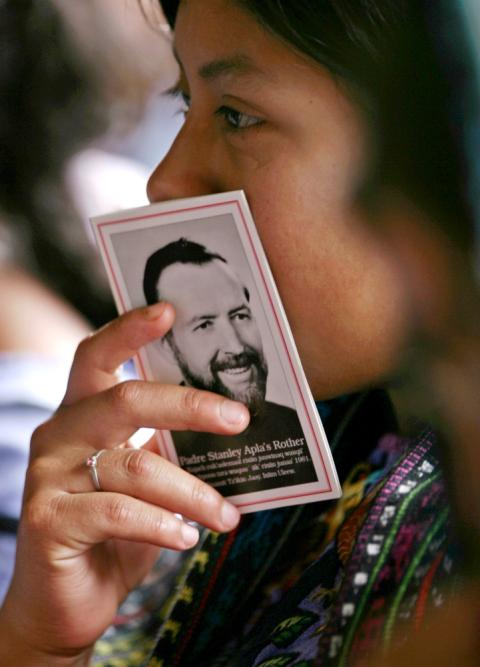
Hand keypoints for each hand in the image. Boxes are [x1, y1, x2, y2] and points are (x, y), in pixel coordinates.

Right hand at [0, 303, 246, 664]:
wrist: (65, 600)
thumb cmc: (114, 531)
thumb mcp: (144, 478)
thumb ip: (166, 446)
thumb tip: (228, 422)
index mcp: (81, 414)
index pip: (97, 356)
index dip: (129, 329)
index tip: (169, 311)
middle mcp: (58, 434)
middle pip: (125, 400)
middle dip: (189, 406)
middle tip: (239, 418)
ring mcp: (48, 477)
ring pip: (135, 465)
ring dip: (192, 491)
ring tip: (226, 516)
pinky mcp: (48, 522)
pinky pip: (118, 512)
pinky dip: (162, 524)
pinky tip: (187, 538)